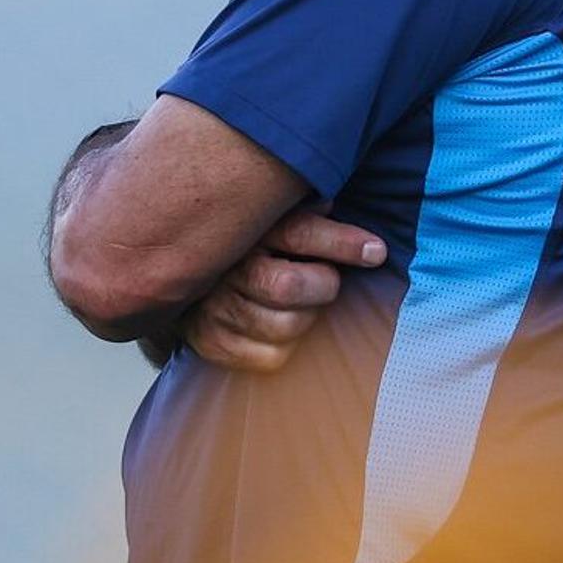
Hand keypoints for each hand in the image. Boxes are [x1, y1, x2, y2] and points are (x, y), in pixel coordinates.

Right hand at [176, 206, 384, 372]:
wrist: (186, 271)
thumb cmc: (250, 243)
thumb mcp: (275, 216)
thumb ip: (305, 212)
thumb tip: (331, 205)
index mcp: (247, 230)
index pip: (299, 233)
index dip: (342, 243)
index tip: (375, 251)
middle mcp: (227, 269)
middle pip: (288, 287)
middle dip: (322, 285)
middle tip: (325, 281)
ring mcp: (215, 309)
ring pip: (284, 326)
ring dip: (306, 318)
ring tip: (301, 305)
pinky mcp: (213, 343)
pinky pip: (271, 357)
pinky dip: (287, 347)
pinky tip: (282, 327)